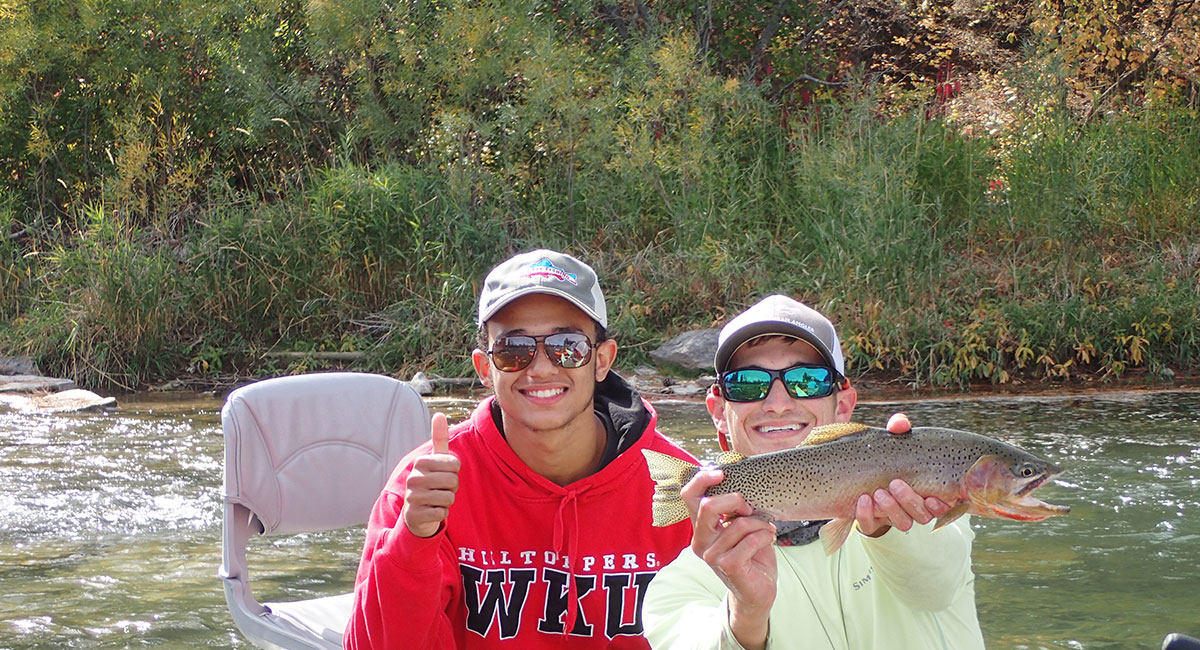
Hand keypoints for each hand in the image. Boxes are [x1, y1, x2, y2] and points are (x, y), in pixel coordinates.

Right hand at [401, 413, 460, 537]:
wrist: (416, 512)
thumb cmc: (430, 483)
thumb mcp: (435, 461)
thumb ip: (439, 439)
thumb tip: (439, 414)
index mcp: (421, 463)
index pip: (455, 465)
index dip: (454, 472)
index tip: (444, 475)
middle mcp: (414, 478)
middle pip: (453, 481)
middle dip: (452, 488)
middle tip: (440, 490)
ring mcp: (412, 497)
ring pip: (449, 498)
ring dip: (447, 501)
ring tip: (436, 500)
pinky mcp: (414, 515)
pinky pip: (442, 513)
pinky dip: (441, 514)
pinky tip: (431, 511)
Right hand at [683, 469, 775, 649]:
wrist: (758, 592)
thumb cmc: (750, 556)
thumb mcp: (739, 527)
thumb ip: (733, 511)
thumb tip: (740, 488)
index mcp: (701, 528)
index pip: (689, 497)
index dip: (701, 480)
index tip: (720, 473)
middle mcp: (701, 541)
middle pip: (708, 506)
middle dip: (735, 500)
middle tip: (750, 508)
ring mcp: (712, 555)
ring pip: (737, 524)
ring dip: (760, 524)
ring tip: (767, 530)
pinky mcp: (728, 565)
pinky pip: (750, 540)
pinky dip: (764, 537)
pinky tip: (767, 540)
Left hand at [858, 413, 952, 536]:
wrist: (855, 472)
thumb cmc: (886, 456)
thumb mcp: (893, 442)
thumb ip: (899, 430)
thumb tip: (900, 423)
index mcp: (928, 492)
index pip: (943, 506)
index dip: (941, 506)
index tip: (931, 498)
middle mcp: (915, 509)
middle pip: (922, 515)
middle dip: (910, 501)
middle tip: (895, 483)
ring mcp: (894, 517)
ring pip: (903, 523)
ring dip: (891, 509)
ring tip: (878, 492)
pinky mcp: (872, 521)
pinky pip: (872, 525)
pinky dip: (867, 514)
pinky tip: (862, 499)